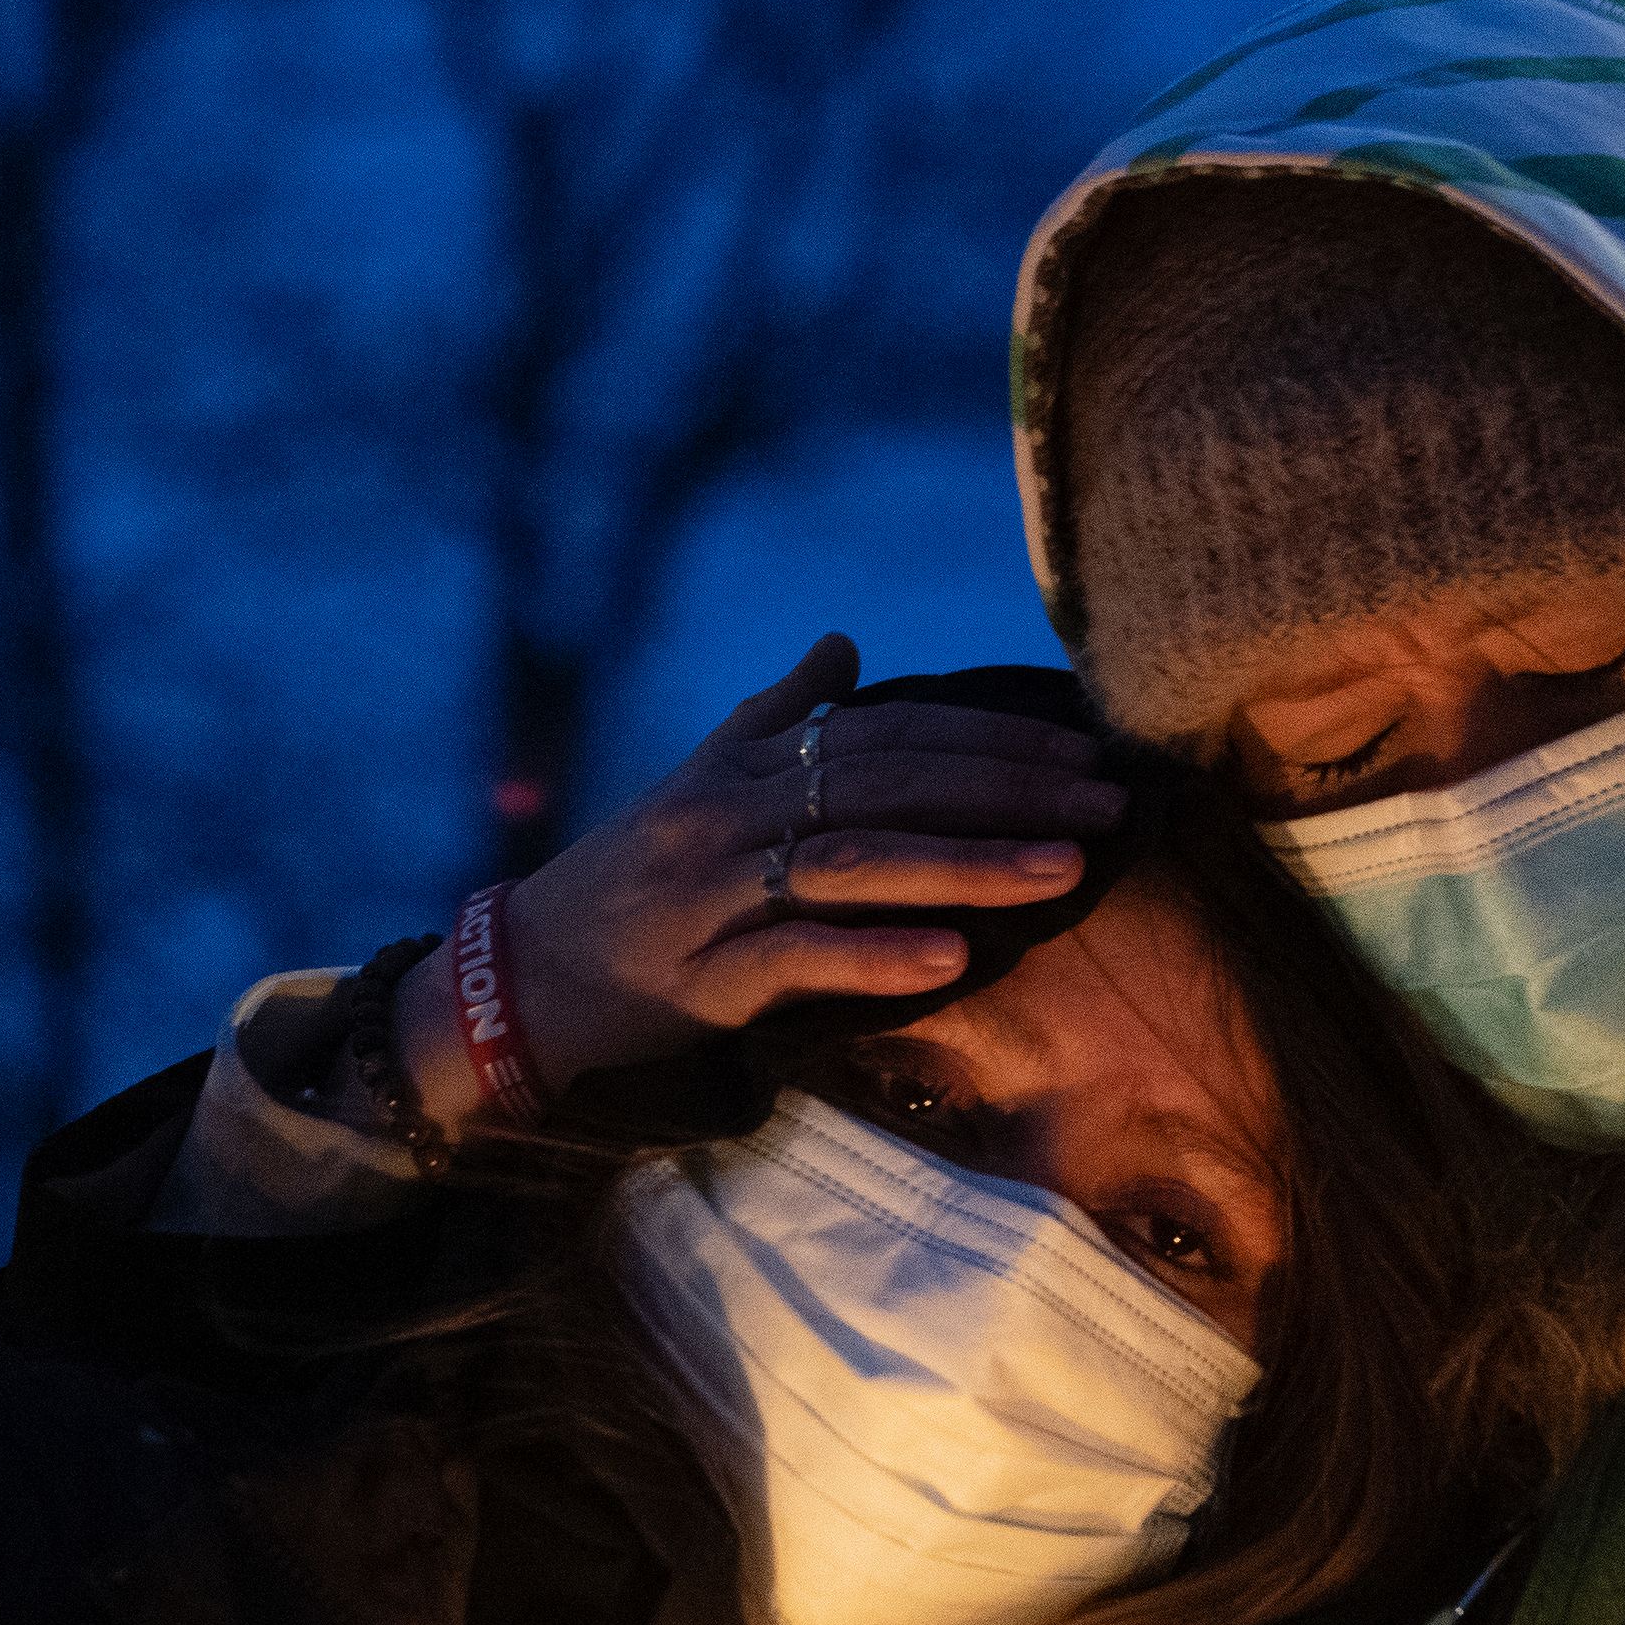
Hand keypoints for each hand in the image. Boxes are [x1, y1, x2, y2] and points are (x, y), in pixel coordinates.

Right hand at [400, 634, 1118, 1130]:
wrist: (515, 980)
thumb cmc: (622, 885)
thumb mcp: (695, 784)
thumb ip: (774, 714)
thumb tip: (845, 644)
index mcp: (743, 767)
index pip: (887, 734)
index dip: (989, 738)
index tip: (1082, 749)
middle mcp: (730, 817)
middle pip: (888, 787)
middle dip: (1008, 793)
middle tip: (1109, 805)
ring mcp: (713, 897)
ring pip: (855, 866)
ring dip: (968, 867)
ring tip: (1064, 873)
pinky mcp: (701, 979)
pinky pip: (798, 959)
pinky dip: (877, 955)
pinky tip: (953, 960)